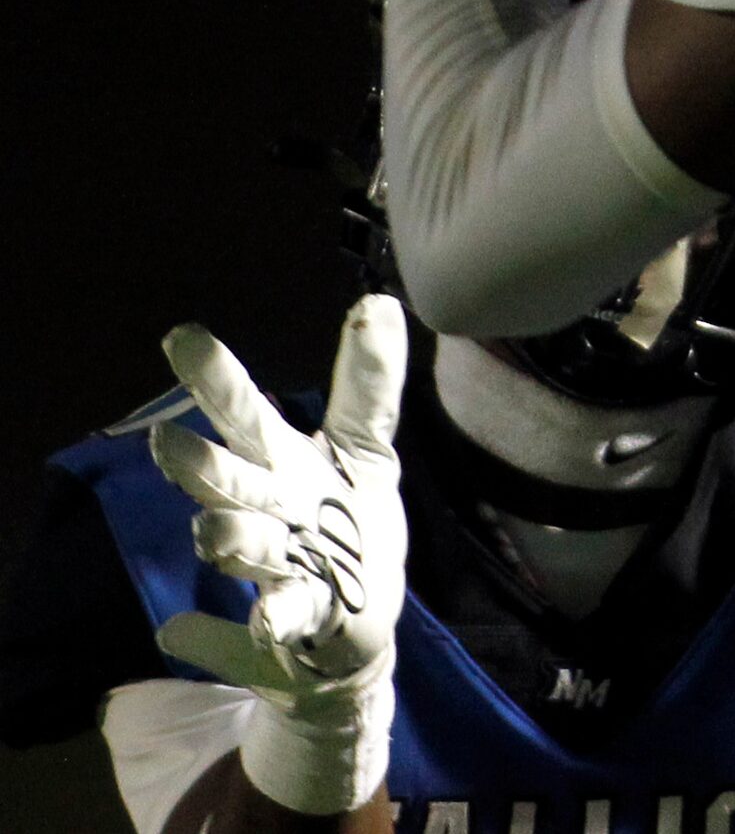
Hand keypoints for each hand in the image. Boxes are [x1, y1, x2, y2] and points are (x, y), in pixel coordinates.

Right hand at [148, 296, 408, 813]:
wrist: (357, 617)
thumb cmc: (345, 517)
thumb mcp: (365, 446)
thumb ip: (369, 382)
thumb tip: (381, 299)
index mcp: (282, 463)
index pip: (245, 414)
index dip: (217, 379)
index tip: (182, 336)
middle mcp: (271, 510)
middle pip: (230, 481)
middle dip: (201, 466)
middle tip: (164, 442)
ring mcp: (284, 564)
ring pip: (247, 548)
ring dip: (227, 540)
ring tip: (212, 532)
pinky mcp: (308, 615)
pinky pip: (286, 618)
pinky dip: (271, 622)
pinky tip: (266, 624)